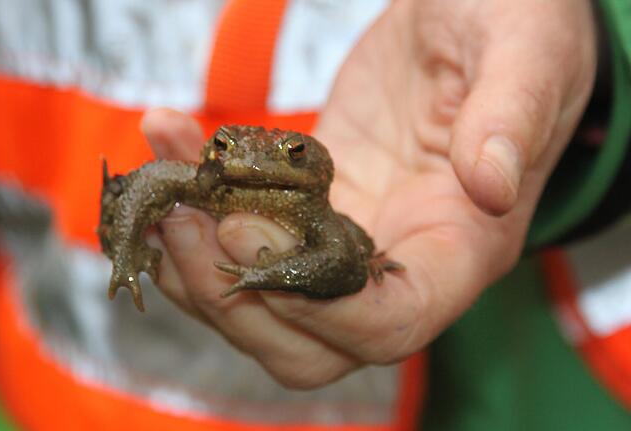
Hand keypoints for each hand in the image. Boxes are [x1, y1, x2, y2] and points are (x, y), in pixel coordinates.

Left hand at [140, 0, 596, 387]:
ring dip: (193, 264)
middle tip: (186, 217)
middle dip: (235, 300)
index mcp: (462, 248)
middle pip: (308, 346)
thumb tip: (490, 183)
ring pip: (259, 308)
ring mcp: (342, 244)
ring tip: (162, 183)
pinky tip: (169, 147)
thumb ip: (511, 115)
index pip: (390, 324)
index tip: (246, 234)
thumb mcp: (525, 51)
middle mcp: (397, 266)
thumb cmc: (515, 29)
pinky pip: (238, 248)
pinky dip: (190, 217)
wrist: (468, 20)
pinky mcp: (303, 211)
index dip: (317, 306)